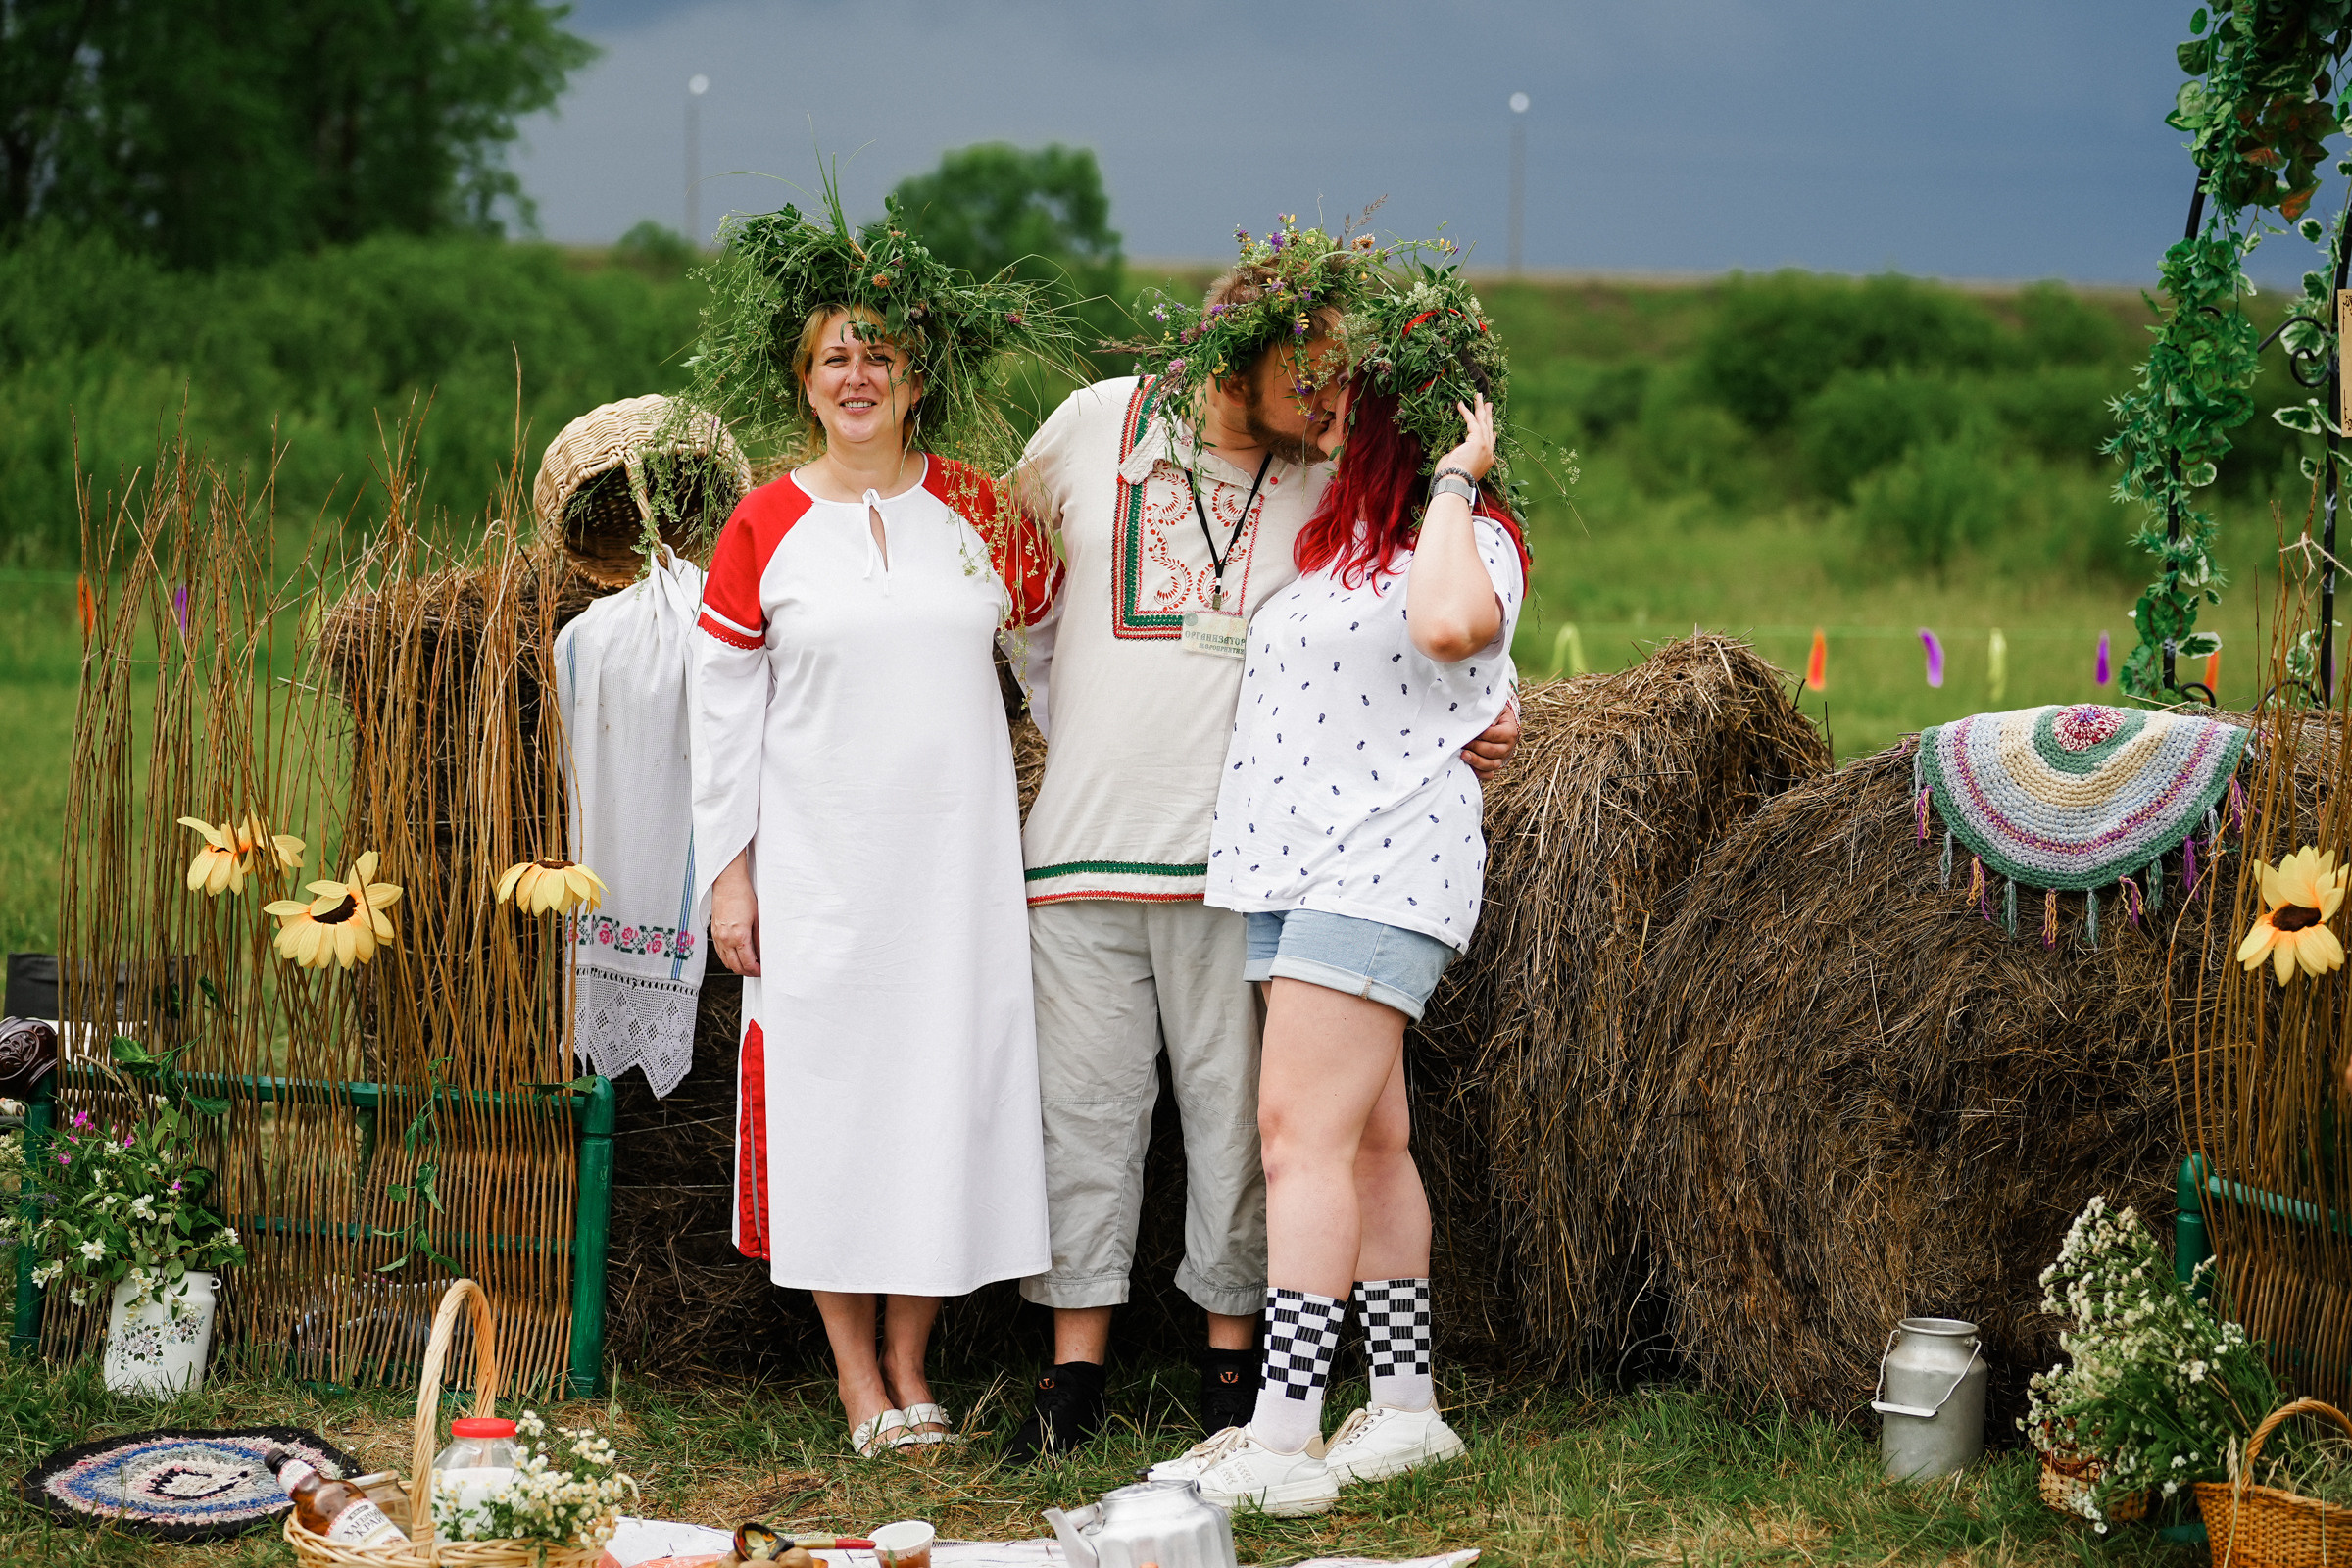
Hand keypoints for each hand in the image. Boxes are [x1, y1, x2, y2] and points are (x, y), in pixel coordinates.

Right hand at [710, 854, 760, 976]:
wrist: (728, 884)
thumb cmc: (742, 896)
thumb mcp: (757, 919)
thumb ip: (759, 939)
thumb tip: (762, 953)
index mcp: (738, 936)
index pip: (747, 963)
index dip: (756, 970)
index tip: (762, 970)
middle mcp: (725, 939)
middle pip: (735, 966)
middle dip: (747, 972)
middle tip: (756, 971)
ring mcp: (718, 936)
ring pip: (726, 962)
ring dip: (737, 966)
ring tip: (748, 964)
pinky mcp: (714, 932)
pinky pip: (719, 953)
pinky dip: (728, 958)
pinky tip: (736, 955)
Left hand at [1432, 394, 1496, 483]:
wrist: (1454, 482)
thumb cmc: (1451, 477)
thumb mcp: (1459, 463)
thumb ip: (1461, 453)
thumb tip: (1459, 446)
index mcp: (1486, 460)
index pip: (1490, 442)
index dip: (1490, 431)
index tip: (1490, 423)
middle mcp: (1488, 453)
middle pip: (1489, 429)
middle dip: (1488, 415)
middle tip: (1488, 403)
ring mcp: (1485, 447)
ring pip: (1483, 422)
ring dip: (1479, 408)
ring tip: (1478, 396)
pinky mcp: (1478, 441)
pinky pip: (1472, 422)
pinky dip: (1466, 412)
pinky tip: (1461, 404)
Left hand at [1460, 694, 1519, 780]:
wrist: (1500, 722)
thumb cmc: (1494, 715)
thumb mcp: (1494, 710)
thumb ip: (1487, 714)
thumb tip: (1474, 720)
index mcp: (1510, 732)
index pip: (1495, 735)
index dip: (1481, 734)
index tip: (1468, 730)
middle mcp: (1508, 747)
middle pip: (1492, 751)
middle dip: (1475, 747)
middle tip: (1463, 742)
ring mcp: (1502, 758)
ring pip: (1491, 765)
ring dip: (1476, 761)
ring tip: (1463, 755)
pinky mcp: (1494, 765)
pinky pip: (1489, 775)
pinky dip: (1479, 773)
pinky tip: (1468, 767)